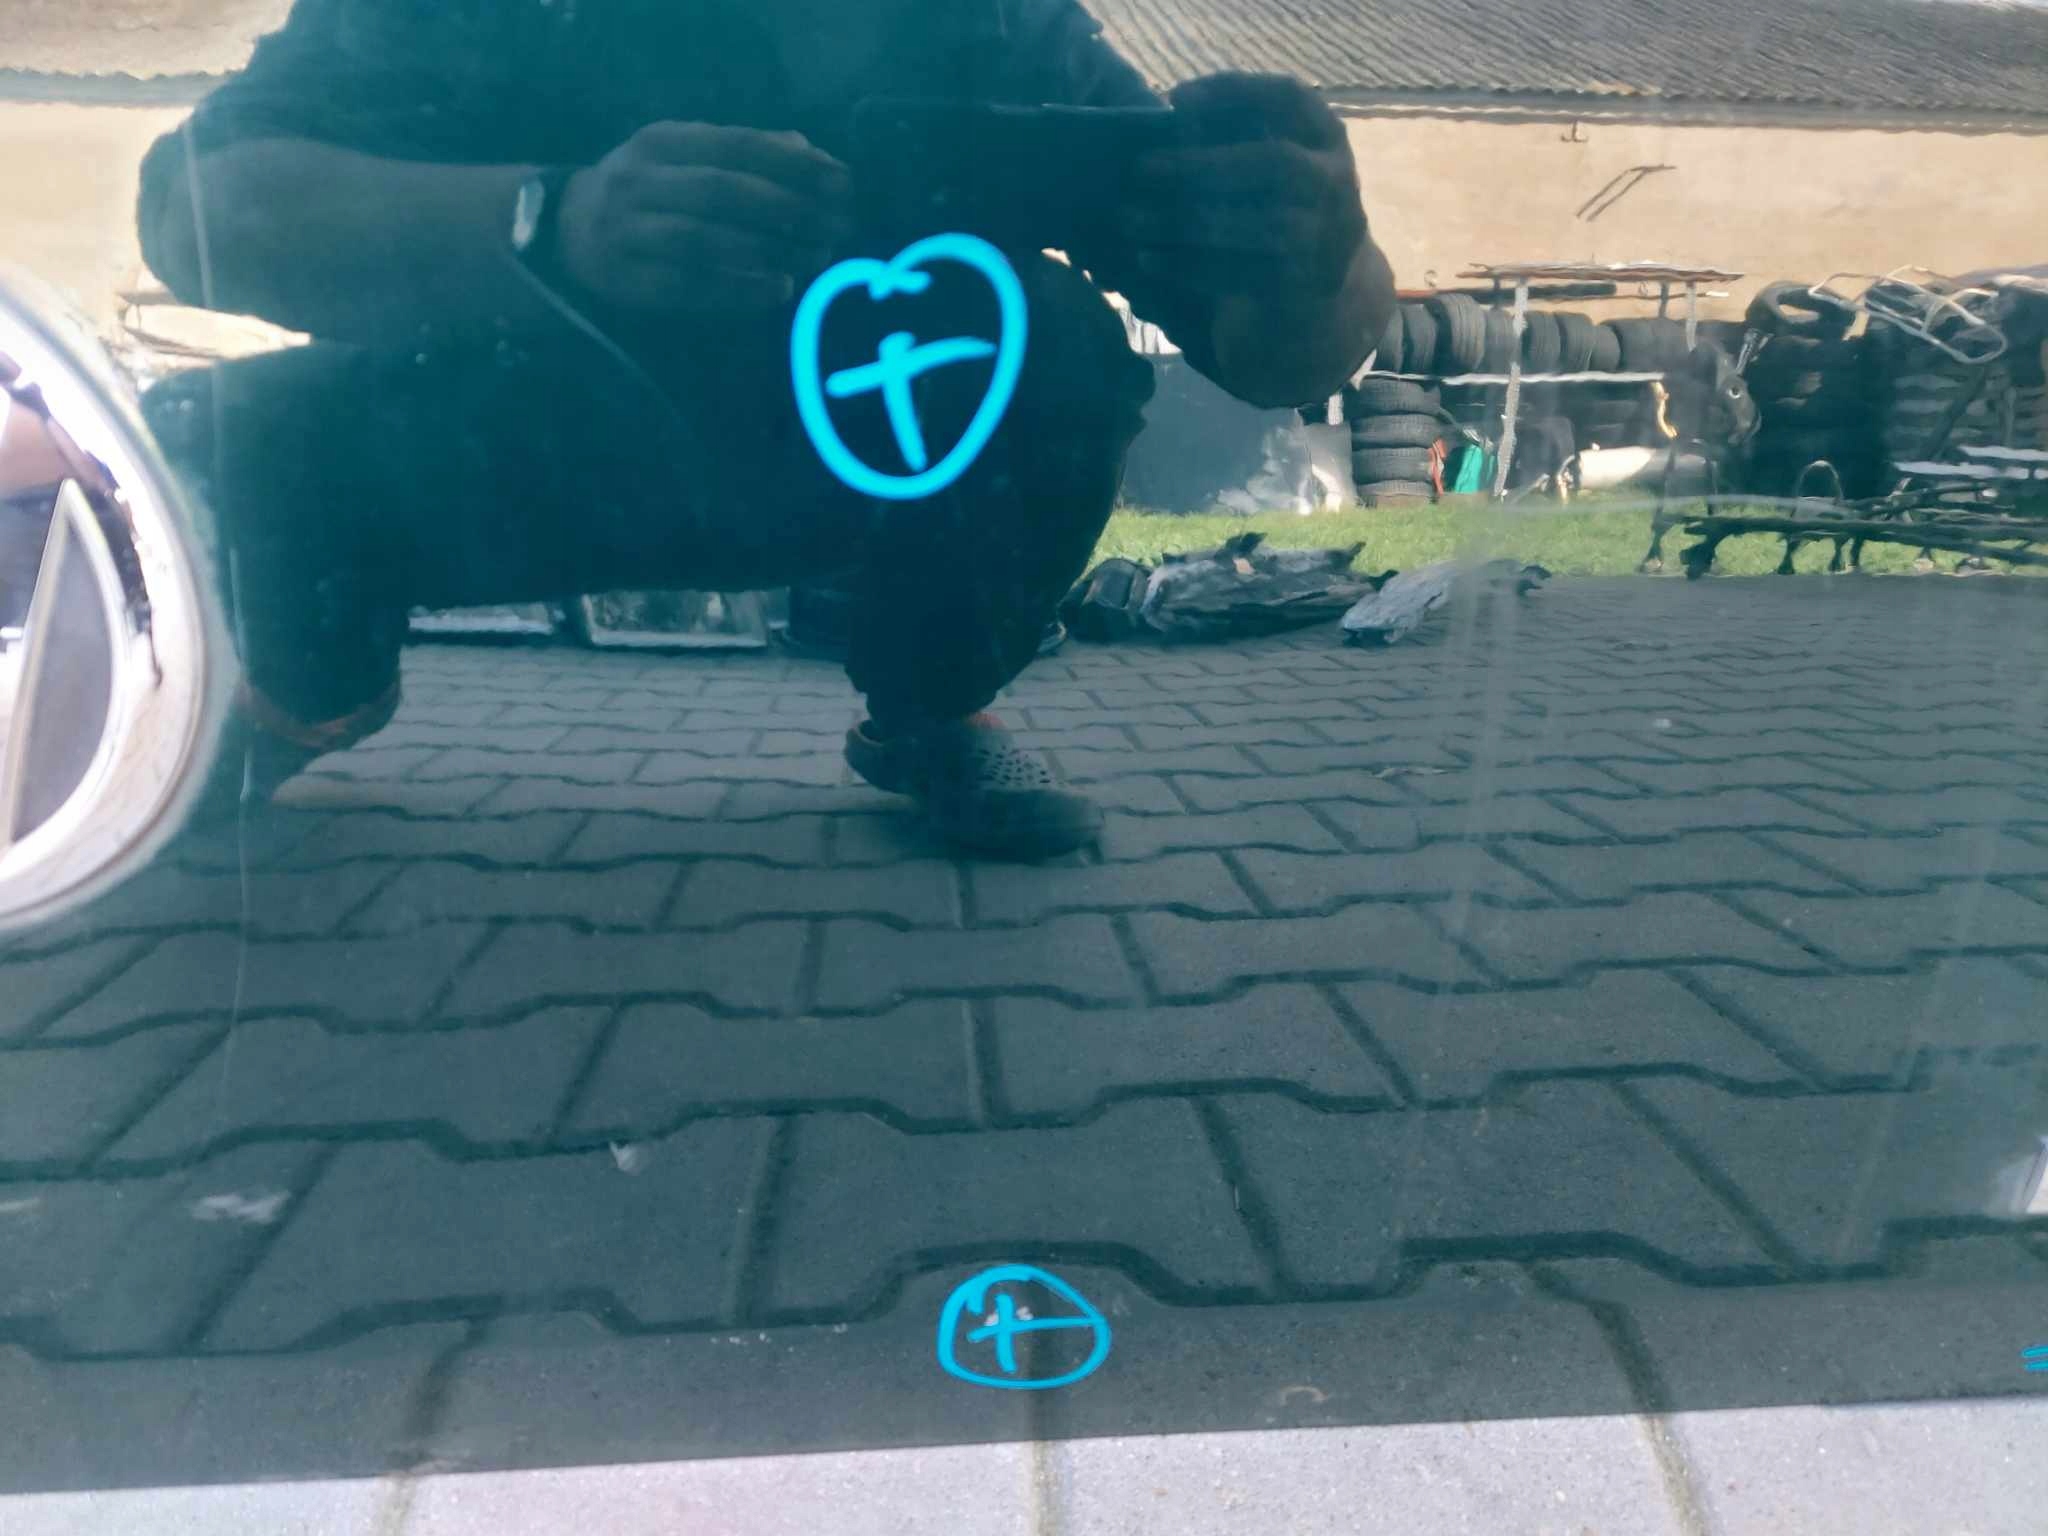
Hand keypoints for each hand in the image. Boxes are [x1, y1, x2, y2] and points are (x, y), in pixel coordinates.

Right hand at [555, 122, 852, 313]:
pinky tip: (779, 289)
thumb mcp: (686, 155)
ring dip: (768, 251)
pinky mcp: (627, 280)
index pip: (737, 145)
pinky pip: (688, 287)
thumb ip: (747, 153)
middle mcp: (641, 182)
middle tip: (837, 226)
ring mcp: (628, 233)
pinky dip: (739, 289)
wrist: (566, 230)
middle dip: (789, 209)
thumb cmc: (649, 191)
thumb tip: (812, 154)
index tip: (843, 183)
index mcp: (662, 141)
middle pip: (723, 191)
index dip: (794, 164)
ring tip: (815, 257)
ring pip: (704, 240)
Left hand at [1119, 74, 1366, 299]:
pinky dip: (1191, 268)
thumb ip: (1230, 137)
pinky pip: (1246, 275)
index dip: (1235, 91)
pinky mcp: (1305, 286)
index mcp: (1326, 136)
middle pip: (1277, 164)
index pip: (1290, 97)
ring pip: (1261, 227)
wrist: (1319, 282)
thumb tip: (1166, 126)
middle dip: (1205, 163)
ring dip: (1189, 222)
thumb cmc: (1272, 204)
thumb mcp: (1264, 161)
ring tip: (1132, 219)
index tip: (1176, 99)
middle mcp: (1336, 182)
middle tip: (1142, 166)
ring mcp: (1328, 238)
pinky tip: (1148, 259)